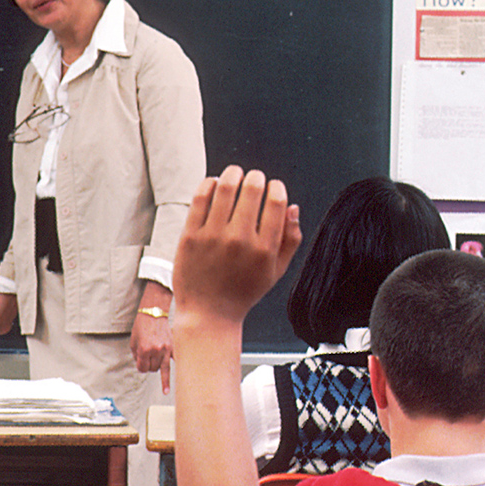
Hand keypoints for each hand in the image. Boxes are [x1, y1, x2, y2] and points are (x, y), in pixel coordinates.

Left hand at [131, 312, 173, 392]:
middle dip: (149, 366)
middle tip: (148, 360)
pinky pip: (175, 361)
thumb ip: (136, 355)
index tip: (141, 366)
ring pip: (163, 369)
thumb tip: (142, 365)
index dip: (141, 368)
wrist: (153, 314)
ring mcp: (166, 349)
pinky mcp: (173, 347)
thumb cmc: (142, 326)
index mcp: (144, 350)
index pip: (142, 368)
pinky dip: (177, 368)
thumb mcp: (133, 341)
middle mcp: (156, 351)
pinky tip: (181, 379)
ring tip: (165, 388)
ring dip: (158, 368)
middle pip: (152, 369)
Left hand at [174, 166, 300, 326]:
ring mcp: (213, 237)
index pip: (276, 202)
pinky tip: (215, 184)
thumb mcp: (276, 271)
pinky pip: (201, 198)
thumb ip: (290, 239)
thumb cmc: (243, 292)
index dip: (277, 187)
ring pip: (225, 187)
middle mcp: (240, 241)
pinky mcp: (191, 235)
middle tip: (255, 178)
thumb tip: (293, 207)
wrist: (209, 313)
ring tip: (235, 174)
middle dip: (257, 177)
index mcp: (265, 249)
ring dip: (233, 173)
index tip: (274, 187)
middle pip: (252, 189)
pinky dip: (209, 183)